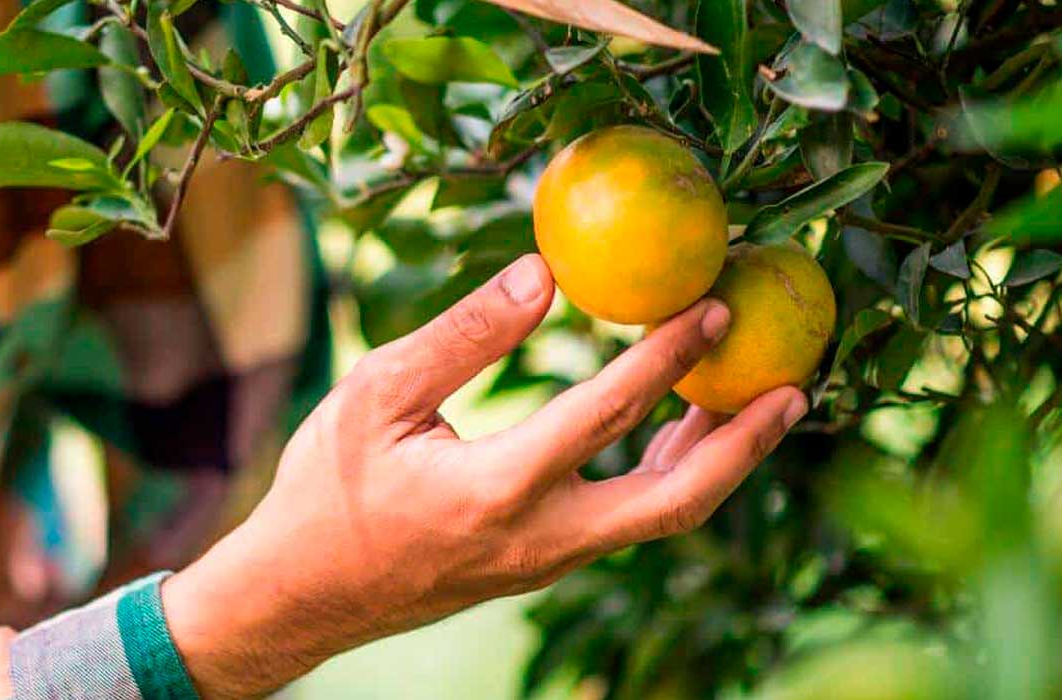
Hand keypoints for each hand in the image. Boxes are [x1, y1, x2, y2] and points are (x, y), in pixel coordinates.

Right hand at [161, 254, 806, 698]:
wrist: (302, 594)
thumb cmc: (327, 488)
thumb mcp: (378, 394)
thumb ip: (466, 334)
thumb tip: (546, 273)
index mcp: (495, 489)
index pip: (605, 413)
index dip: (667, 356)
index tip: (715, 303)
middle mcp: (539, 538)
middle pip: (675, 502)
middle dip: (744, 445)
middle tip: (795, 387)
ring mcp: (546, 560)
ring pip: (659, 518)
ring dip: (716, 462)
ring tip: (757, 401)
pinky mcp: (540, 564)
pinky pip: (627, 521)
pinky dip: (668, 476)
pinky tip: (678, 433)